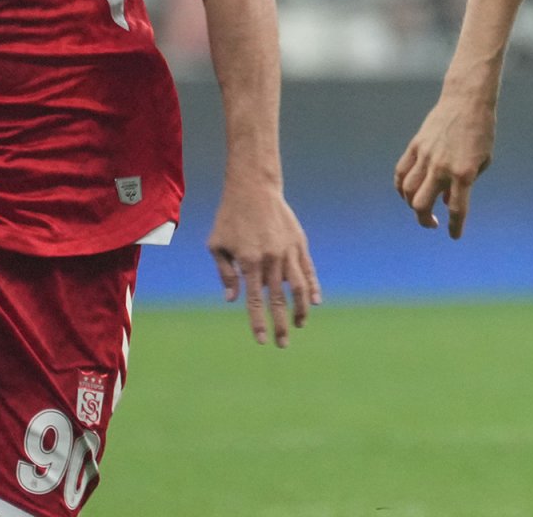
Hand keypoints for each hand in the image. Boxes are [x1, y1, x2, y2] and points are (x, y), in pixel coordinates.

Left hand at [209, 185, 320, 346]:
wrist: (253, 188)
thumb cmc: (230, 217)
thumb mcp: (217, 244)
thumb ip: (226, 273)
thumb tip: (233, 299)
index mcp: (249, 262)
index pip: (255, 301)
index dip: (258, 323)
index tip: (261, 341)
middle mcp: (271, 259)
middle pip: (280, 300)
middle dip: (281, 325)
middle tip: (283, 344)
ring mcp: (288, 251)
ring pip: (299, 288)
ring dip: (300, 309)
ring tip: (300, 324)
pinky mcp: (299, 243)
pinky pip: (308, 270)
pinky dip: (313, 287)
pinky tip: (315, 301)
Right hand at [395, 95, 495, 238]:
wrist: (467, 101)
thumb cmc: (481, 132)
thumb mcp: (482, 161)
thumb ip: (465, 184)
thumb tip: (446, 201)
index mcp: (464, 173)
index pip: (457, 210)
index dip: (455, 227)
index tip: (453, 235)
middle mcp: (442, 167)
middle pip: (422, 204)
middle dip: (424, 220)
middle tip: (431, 222)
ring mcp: (426, 156)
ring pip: (408, 190)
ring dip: (411, 204)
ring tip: (420, 207)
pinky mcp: (416, 146)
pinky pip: (401, 172)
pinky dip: (401, 187)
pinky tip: (406, 193)